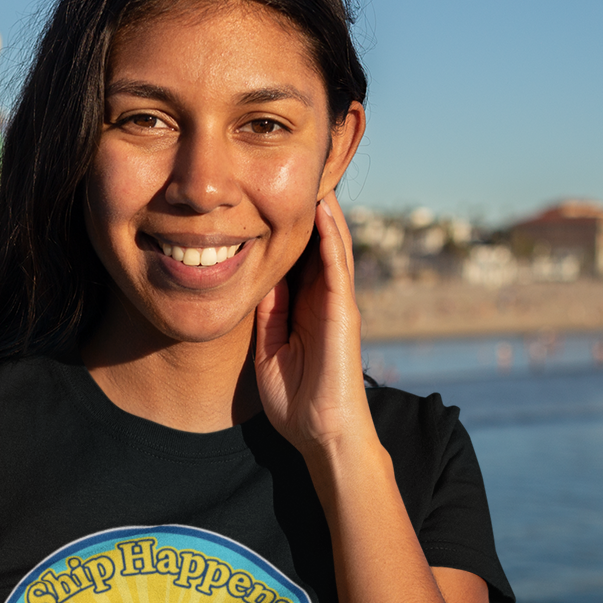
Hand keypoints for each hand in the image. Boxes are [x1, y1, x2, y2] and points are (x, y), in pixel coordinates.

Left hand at [254, 193, 374, 456]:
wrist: (321, 434)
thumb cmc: (297, 400)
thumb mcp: (270, 348)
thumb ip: (269, 314)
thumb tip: (259, 279)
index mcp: (305, 307)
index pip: (297, 256)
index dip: (285, 225)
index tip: (266, 193)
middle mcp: (324, 299)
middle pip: (316, 243)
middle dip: (306, 208)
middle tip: (296, 169)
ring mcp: (337, 303)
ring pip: (332, 246)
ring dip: (324, 210)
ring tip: (314, 173)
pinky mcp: (343, 313)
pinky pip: (337, 267)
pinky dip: (331, 238)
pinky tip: (324, 211)